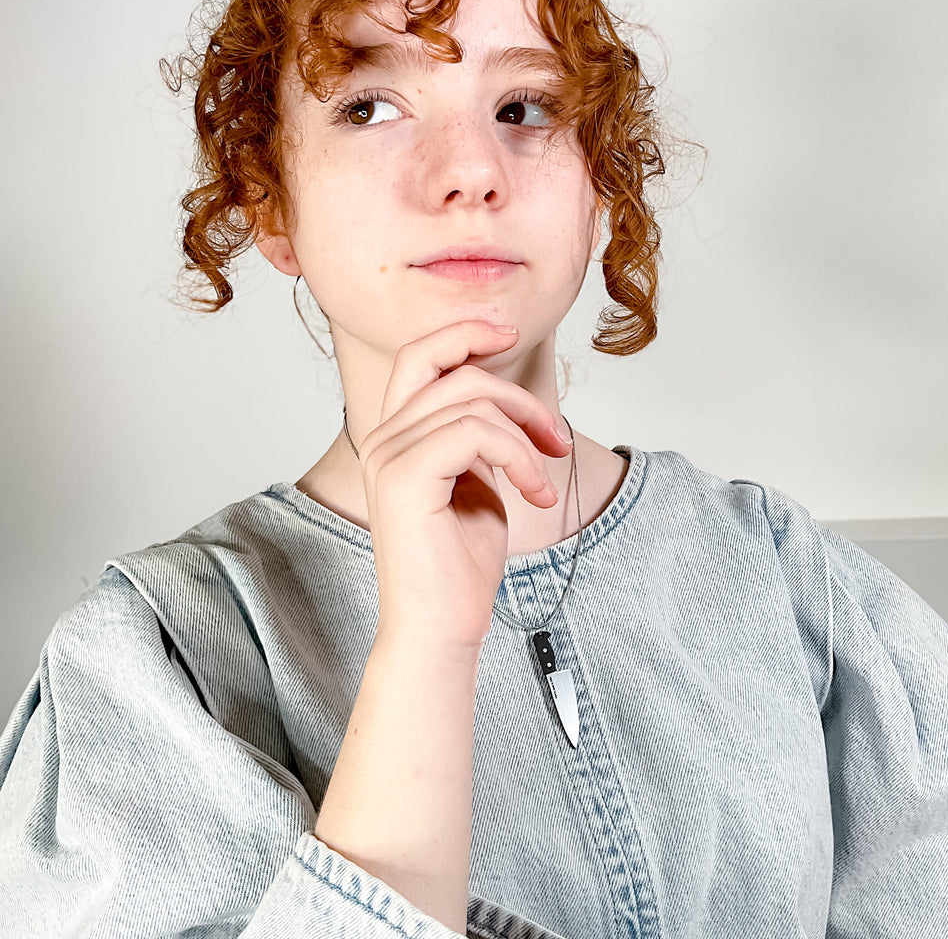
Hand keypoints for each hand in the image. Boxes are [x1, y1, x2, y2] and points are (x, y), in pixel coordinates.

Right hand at [355, 320, 572, 650]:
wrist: (442, 625)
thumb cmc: (460, 563)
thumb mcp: (478, 482)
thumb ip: (480, 436)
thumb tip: (506, 402)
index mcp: (395, 436)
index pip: (419, 356)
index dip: (463, 331)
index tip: (508, 331)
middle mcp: (382, 438)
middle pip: (454, 369)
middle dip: (517, 392)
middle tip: (555, 437)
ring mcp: (388, 455)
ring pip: (474, 400)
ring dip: (527, 434)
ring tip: (545, 476)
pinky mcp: (404, 477)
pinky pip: (476, 431)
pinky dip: (519, 456)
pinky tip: (534, 492)